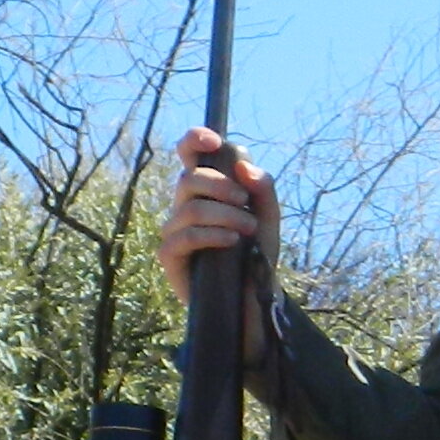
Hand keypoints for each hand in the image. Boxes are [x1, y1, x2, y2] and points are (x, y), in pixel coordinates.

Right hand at [154, 129, 282, 320]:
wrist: (254, 298)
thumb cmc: (256, 253)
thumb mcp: (269, 217)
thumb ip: (263, 188)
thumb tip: (244, 166)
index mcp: (206, 190)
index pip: (189, 155)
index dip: (194, 140)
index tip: (213, 141)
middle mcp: (186, 206)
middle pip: (189, 178)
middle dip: (221, 185)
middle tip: (246, 202)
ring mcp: (175, 230)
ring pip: (190, 208)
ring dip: (224, 214)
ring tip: (249, 229)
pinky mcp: (170, 256)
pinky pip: (184, 236)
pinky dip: (212, 235)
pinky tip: (232, 242)